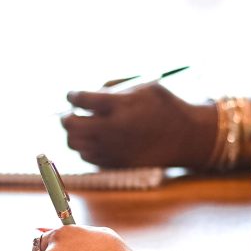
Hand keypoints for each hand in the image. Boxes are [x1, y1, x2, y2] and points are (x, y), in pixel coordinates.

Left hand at [60, 83, 214, 169]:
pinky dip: (85, 148)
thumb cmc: (165, 108)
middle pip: (71, 125)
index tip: (72, 95)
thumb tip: (88, 95)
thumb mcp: (143, 86)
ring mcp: (112, 149)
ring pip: (75, 144)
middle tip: (68, 114)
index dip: (72, 95)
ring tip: (81, 128)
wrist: (185, 138)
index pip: (81, 99)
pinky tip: (93, 141)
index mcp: (119, 106)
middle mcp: (112, 129)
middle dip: (66, 117)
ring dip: (73, 134)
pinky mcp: (115, 163)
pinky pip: (87, 157)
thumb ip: (114, 89)